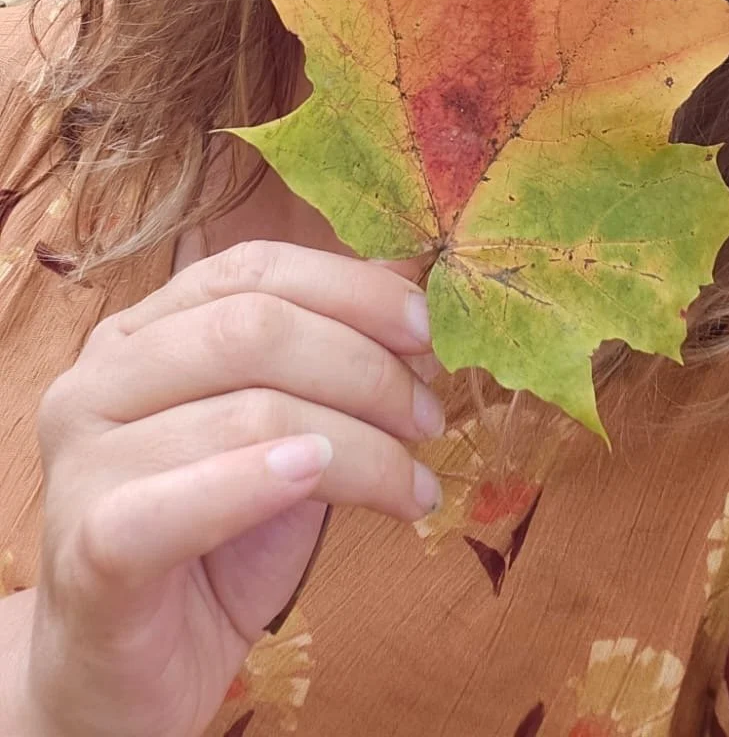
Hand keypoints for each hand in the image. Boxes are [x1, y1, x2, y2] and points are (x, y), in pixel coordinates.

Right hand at [24, 241, 442, 736]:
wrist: (131, 676)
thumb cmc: (213, 546)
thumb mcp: (283, 435)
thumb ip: (326, 362)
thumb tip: (410, 285)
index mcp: (139, 334)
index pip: (252, 269)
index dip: (350, 289)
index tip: (426, 329)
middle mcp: (99, 381)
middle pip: (253, 330)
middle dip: (365, 368)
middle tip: (427, 417)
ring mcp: (83, 461)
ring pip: (247, 414)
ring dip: (359, 446)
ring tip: (411, 483)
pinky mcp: (88, 549)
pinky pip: (177, 503)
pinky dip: (258, 484)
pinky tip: (315, 480)